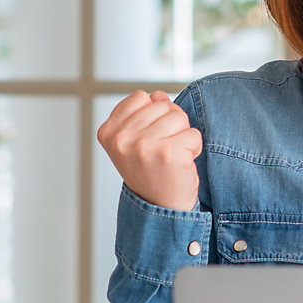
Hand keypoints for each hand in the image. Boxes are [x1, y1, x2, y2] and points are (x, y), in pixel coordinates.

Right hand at [97, 90, 202, 210]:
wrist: (159, 207)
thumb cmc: (149, 172)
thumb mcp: (134, 139)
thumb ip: (143, 113)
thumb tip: (160, 95)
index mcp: (109, 131)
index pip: (141, 97)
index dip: (152, 115)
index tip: (147, 140)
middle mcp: (122, 138)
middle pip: (162, 105)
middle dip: (169, 125)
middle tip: (161, 151)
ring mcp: (144, 145)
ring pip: (179, 117)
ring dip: (182, 136)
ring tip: (171, 157)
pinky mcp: (168, 153)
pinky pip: (193, 134)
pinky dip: (194, 149)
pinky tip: (181, 164)